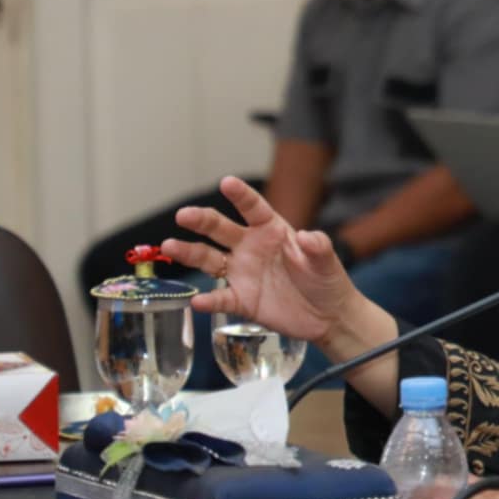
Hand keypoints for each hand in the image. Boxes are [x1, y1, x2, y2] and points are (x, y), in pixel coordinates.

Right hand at [165, 176, 360, 345]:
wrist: (328, 316)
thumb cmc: (327, 281)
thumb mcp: (327, 262)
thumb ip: (318, 247)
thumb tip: (307, 235)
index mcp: (271, 231)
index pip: (252, 208)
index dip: (240, 195)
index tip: (227, 182)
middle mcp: (251, 248)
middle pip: (220, 229)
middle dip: (201, 220)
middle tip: (183, 215)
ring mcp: (243, 274)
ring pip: (209, 260)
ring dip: (189, 253)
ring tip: (169, 247)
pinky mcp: (242, 300)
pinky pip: (220, 299)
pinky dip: (209, 301)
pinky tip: (198, 301)